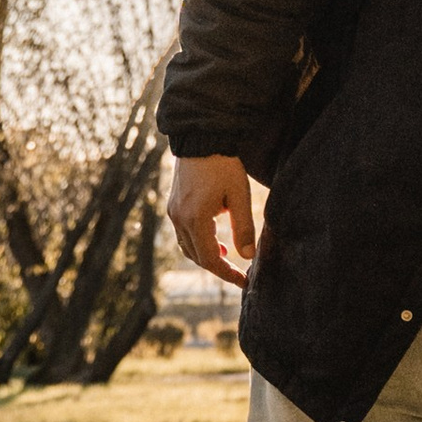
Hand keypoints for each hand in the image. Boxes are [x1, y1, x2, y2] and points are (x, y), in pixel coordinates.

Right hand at [167, 154, 257, 288]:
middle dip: (218, 268)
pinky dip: (198, 243)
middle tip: (239, 273)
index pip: (210, 259)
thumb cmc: (223, 166)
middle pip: (197, 257)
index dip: (227, 273)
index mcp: (195, 219)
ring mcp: (173, 213)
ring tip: (227, 256)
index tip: (244, 280)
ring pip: (188, 248)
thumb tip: (248, 256)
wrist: (201, 140)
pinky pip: (184, 235)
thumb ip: (243, 228)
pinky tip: (215, 240)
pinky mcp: (174, 206)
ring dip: (207, 256)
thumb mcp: (240, 196)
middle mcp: (179, 219)